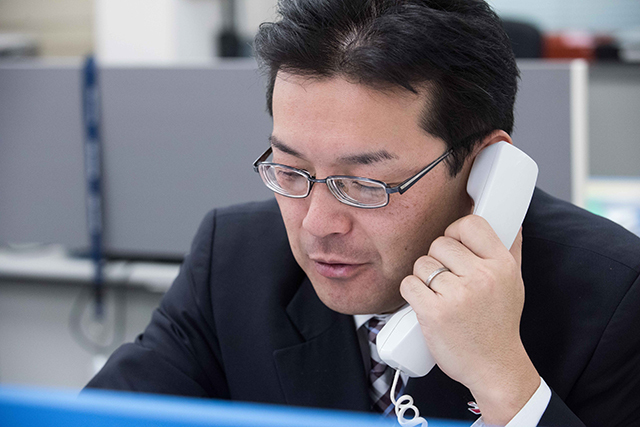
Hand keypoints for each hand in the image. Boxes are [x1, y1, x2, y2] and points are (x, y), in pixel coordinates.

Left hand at [399, 215, 539, 424]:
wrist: (494, 368)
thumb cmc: (500, 325)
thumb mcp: (515, 284)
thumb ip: (512, 250)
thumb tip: (513, 222)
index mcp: (502, 265)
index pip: (471, 224)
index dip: (455, 231)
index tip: (453, 245)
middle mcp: (481, 276)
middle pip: (440, 243)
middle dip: (438, 260)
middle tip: (447, 281)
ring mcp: (457, 295)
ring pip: (422, 264)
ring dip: (423, 278)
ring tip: (439, 295)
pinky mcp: (434, 312)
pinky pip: (409, 284)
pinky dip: (412, 293)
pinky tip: (425, 303)